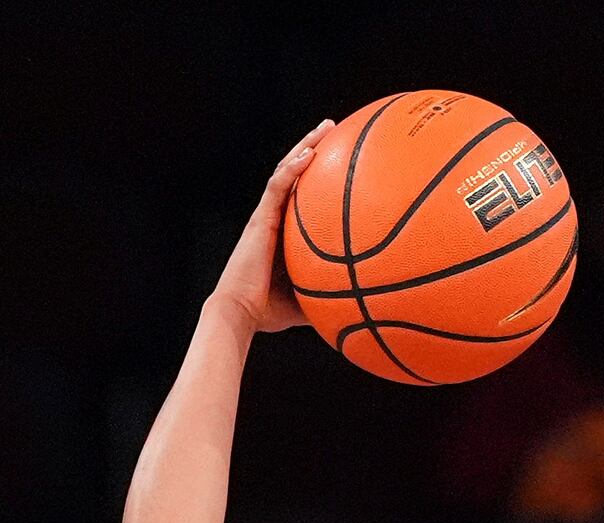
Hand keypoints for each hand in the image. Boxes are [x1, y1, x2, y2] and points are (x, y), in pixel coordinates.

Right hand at [212, 121, 333, 334]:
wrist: (241, 313)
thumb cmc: (270, 311)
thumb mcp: (310, 299)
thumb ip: (331, 293)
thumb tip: (362, 301)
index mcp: (284, 230)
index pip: (302, 193)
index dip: (318, 173)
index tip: (341, 158)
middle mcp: (274, 216)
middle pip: (295, 172)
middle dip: (313, 147)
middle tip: (334, 129)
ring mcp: (266, 215)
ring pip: (286, 170)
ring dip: (306, 146)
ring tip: (327, 128)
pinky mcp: (259, 219)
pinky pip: (277, 187)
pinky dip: (293, 169)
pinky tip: (310, 155)